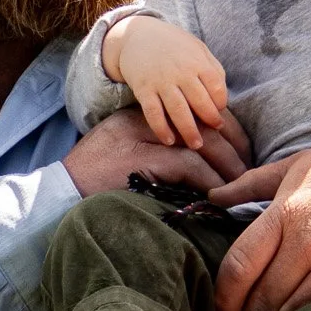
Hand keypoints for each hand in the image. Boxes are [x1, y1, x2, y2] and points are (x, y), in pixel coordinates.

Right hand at [63, 104, 248, 198]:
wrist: (60, 194)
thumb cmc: (92, 183)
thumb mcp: (126, 158)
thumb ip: (156, 153)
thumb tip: (196, 164)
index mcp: (142, 115)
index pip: (192, 113)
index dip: (223, 130)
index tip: (241, 150)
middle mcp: (146, 118)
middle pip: (203, 123)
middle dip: (234, 146)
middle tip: (250, 169)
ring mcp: (144, 135)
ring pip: (203, 143)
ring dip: (228, 168)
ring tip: (241, 187)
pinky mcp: (144, 157)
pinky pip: (189, 165)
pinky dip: (209, 181)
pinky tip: (219, 196)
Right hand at [104, 15, 228, 149]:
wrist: (136, 35)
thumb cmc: (173, 46)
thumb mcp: (197, 48)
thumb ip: (212, 69)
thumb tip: (223, 96)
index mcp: (197, 61)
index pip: (217, 88)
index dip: (220, 104)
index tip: (219, 112)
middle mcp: (181, 71)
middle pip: (200, 102)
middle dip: (210, 120)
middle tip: (215, 133)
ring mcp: (161, 81)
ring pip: (178, 111)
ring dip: (189, 131)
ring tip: (196, 145)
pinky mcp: (143, 89)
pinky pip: (153, 113)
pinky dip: (161, 129)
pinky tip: (169, 140)